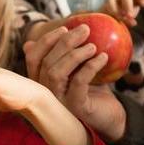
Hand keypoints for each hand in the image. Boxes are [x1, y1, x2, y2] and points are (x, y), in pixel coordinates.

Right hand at [23, 25, 125, 141]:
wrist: (111, 116)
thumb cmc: (93, 90)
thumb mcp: (79, 68)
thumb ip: (66, 53)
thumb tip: (54, 32)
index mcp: (41, 80)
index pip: (32, 57)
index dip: (46, 40)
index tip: (64, 28)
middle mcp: (44, 92)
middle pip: (46, 62)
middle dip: (64, 42)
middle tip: (85, 29)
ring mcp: (58, 102)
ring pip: (56, 72)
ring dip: (75, 54)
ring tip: (92, 45)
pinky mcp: (75, 108)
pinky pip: (78, 83)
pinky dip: (90, 67)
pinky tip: (103, 57)